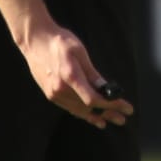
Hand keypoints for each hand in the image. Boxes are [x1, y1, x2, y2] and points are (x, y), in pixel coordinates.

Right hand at [19, 24, 133, 128]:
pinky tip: (92, 117)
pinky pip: (70, 108)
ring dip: (96, 116)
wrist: (34, 40)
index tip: (126, 107)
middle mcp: (61, 89)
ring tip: (111, 120)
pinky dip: (83, 113)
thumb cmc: (59, 41)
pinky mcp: (50, 94)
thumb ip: (92, 73)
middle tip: (123, 118)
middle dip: (108, 113)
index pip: (94, 99)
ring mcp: (54, 94)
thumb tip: (106, 89)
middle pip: (88, 108)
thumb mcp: (80, 51)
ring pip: (79, 111)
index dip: (111, 106)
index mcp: (70, 76)